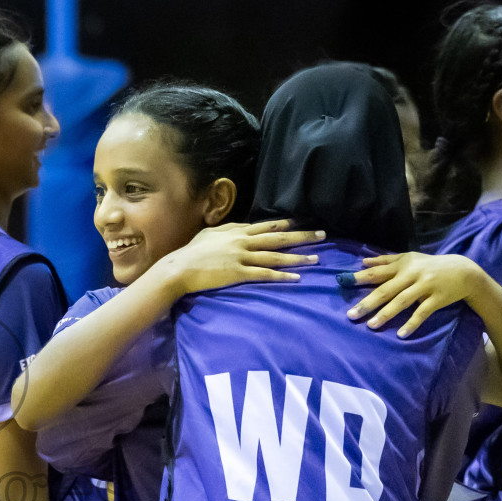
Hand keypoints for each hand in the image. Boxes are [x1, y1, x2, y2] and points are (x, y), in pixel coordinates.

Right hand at [160, 219, 322, 295]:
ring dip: (297, 257)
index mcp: (236, 232)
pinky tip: (296, 278)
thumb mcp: (209, 235)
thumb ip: (227, 230)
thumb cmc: (192, 252)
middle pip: (278, 238)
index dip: (285, 225)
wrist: (179, 267)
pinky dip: (281, 275)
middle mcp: (243, 242)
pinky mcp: (239, 274)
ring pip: (275, 256)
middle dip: (301, 236)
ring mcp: (242, 257)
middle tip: (321, 235)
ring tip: (315, 258)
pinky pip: (264, 274)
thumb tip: (240, 227)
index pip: (265, 226)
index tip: (300, 223)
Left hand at [345, 252, 487, 337]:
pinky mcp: (437, 299)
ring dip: (386, 314)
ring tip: (371, 325)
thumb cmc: (430, 265)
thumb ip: (386, 260)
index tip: (343, 283)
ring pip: (402, 301)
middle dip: (368, 302)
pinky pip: (422, 313)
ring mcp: (425, 287)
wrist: (463, 271)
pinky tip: (401, 334)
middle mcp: (412, 275)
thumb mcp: (409, 258)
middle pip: (386, 289)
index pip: (378, 272)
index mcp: (403, 265)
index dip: (360, 278)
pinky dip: (412, 323)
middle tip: (351, 315)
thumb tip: (363, 262)